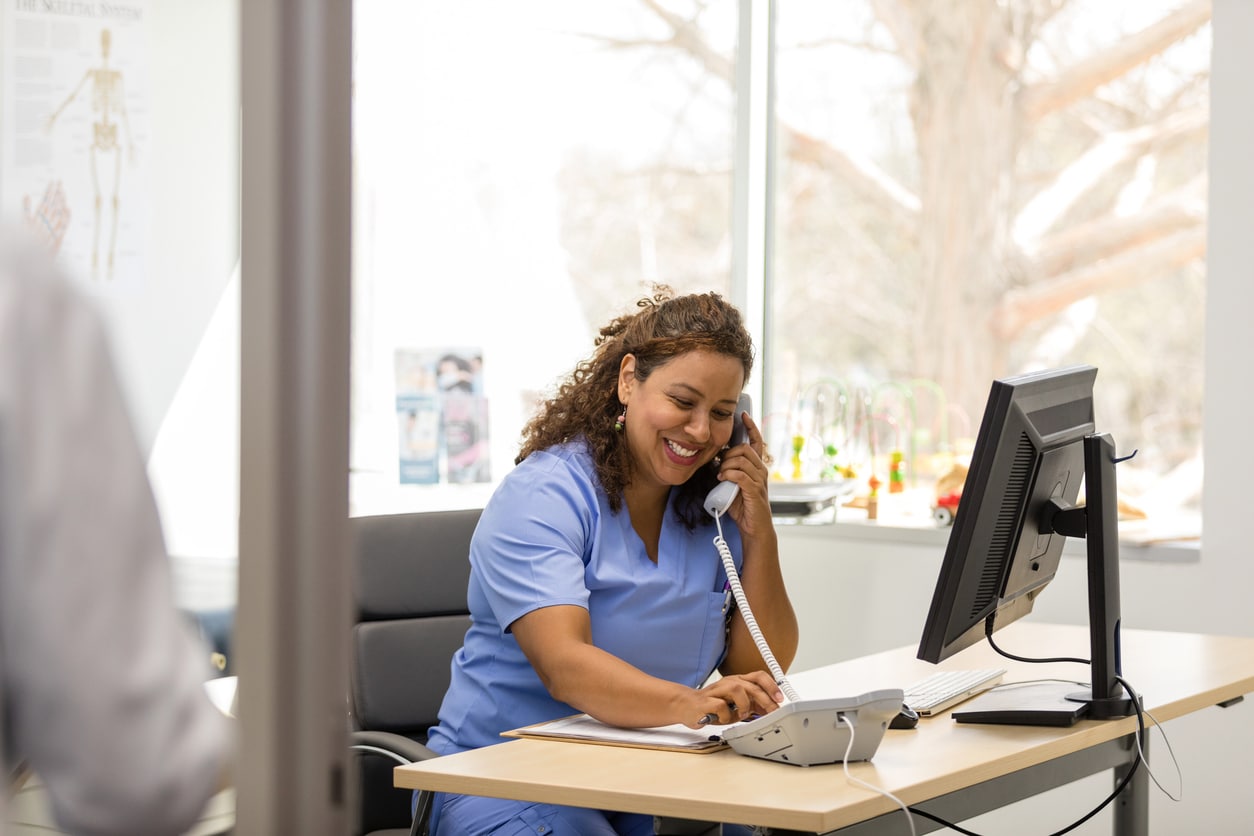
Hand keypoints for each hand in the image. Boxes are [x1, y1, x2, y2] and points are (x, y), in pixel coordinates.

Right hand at [679, 671, 783, 728]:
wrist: (686, 706)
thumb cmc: (712, 706)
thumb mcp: (737, 706)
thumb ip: (752, 706)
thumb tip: (770, 710)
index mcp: (738, 681)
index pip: (759, 677)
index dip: (772, 686)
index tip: (780, 699)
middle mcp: (729, 682)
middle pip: (752, 684)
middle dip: (765, 699)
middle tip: (771, 712)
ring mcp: (718, 690)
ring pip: (738, 689)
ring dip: (745, 704)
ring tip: (743, 714)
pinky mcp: (706, 701)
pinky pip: (721, 705)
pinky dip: (726, 715)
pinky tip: (723, 719)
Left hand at [717, 411, 771, 536]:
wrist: (753, 528)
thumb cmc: (742, 506)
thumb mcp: (732, 483)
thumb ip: (727, 470)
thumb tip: (714, 458)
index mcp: (756, 466)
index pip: (756, 441)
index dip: (751, 427)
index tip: (743, 415)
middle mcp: (761, 470)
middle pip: (744, 448)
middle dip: (728, 453)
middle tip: (720, 465)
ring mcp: (759, 480)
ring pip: (741, 460)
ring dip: (726, 465)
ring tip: (721, 475)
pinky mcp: (754, 490)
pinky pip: (740, 474)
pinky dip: (728, 474)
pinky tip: (722, 479)